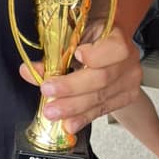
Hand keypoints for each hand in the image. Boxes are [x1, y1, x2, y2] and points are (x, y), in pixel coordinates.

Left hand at [19, 25, 141, 133]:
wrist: (108, 44)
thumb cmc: (88, 35)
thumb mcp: (74, 34)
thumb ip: (55, 52)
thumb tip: (28, 71)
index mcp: (117, 36)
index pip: (115, 49)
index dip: (96, 55)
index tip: (77, 55)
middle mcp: (128, 60)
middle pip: (102, 78)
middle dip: (72, 88)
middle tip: (47, 92)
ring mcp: (130, 80)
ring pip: (101, 97)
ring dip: (73, 107)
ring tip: (52, 112)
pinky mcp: (125, 97)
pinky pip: (103, 109)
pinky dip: (83, 117)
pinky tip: (70, 124)